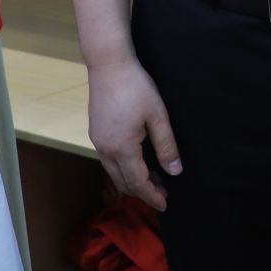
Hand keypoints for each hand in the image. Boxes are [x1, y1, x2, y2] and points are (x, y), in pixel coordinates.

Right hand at [87, 59, 180, 211]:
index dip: (152, 196)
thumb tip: (175, 172)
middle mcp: (105, 150)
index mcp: (122, 148)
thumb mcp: (157, 116)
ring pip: (113, 172)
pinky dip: (123, 168)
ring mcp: (97, 141)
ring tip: (153, 180)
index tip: (165, 205)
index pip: (138, 182)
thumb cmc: (136, 87)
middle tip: (163, 194)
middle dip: (142, 192)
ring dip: (132, 180)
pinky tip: (137, 162)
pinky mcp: (96, 132)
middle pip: (123, 182)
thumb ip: (166, 146)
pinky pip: (108, 161)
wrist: (108, 65)